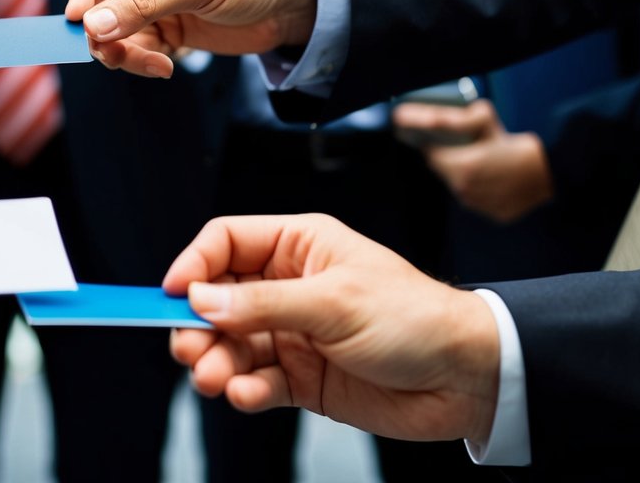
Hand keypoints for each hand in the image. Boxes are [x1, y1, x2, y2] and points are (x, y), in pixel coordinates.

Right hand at [64, 0, 317, 76]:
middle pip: (100, 1)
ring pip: (115, 31)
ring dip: (124, 52)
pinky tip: (167, 67)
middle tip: (108, 54)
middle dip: (103, 31)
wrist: (294, 7)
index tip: (76, 21)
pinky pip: (137, 49)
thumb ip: (145, 4)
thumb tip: (94, 25)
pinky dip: (144, 62)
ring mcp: (154, 1)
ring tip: (151, 63)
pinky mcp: (167, 30)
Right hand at [163, 214, 499, 445]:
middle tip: (189, 349)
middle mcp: (288, 287)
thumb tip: (202, 300)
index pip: (225, 243)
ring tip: (214, 379)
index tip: (171, 296)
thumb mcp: (335, 302)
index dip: (194, 266)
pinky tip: (246, 395)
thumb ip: (263, 304)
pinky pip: (256, 381)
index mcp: (298, 247)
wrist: (468, 379)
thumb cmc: (417, 317)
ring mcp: (293, 333)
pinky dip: (245, 390)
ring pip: (231, 344)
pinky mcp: (301, 377)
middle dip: (197, 325)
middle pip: (218, 298)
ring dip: (216, 362)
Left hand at [393, 100, 554, 221]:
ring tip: (486, 167)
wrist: (550, 172)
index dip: (434, 148)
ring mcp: (479, 206)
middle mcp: (465, 191)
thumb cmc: (519, 148)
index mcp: (460, 168)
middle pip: (445, 174)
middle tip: (466, 153)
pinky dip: (484, 192)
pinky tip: (498, 181)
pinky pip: (481, 202)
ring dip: (467, 179)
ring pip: (462, 189)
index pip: (431, 157)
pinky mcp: (493, 215)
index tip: (439, 143)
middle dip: (451, 163)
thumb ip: (462, 121)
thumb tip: (440, 118)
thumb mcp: (488, 126)